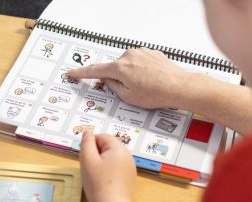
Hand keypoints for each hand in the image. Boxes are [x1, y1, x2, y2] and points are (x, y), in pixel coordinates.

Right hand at [68, 48, 190, 108]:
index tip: (72, 73)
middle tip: (134, 91)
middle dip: (119, 80)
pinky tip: (152, 80)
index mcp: (120, 68)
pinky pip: (139, 63)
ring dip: (132, 75)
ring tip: (147, 87)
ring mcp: (141, 53)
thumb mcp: (128, 97)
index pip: (95, 71)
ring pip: (128, 65)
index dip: (82, 73)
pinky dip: (142, 71)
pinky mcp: (151, 53)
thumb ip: (113, 86)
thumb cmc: (156, 94)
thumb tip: (106, 80)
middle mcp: (129, 56)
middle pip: (115, 69)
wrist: (179, 87)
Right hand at [80, 131, 136, 201]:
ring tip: (96, 177)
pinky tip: (104, 183)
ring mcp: (130, 167)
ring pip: (112, 158)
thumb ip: (86, 143)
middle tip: (89, 168)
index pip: (101, 137)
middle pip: (108, 147)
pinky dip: (109, 172)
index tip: (85, 159)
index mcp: (118, 148)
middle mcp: (128, 155)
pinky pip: (117, 168)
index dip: (90, 145)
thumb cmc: (97, 182)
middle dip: (97, 154)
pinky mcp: (130, 178)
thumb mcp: (87, 160)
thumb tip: (88, 132)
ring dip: (102, 163)